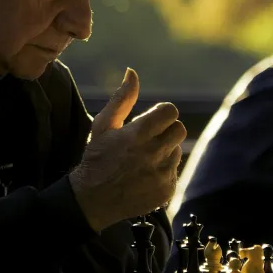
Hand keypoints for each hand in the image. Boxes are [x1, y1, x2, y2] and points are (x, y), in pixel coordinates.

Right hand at [68, 68, 186, 231]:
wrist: (93, 200)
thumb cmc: (97, 158)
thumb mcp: (103, 125)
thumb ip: (122, 99)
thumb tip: (132, 72)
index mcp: (137, 134)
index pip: (170, 111)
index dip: (161, 114)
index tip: (149, 123)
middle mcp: (152, 154)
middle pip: (179, 129)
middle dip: (166, 131)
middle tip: (148, 139)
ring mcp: (161, 174)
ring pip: (177, 151)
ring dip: (164, 152)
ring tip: (143, 160)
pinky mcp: (166, 190)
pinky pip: (174, 171)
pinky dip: (163, 171)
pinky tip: (144, 175)